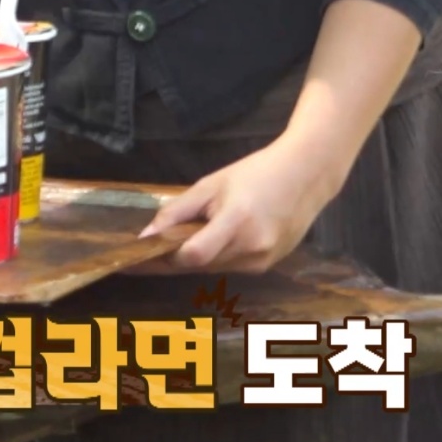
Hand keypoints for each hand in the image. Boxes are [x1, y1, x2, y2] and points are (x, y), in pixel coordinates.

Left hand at [133, 134, 349, 274]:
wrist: (307, 176)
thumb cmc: (256, 173)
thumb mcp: (210, 185)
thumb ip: (176, 212)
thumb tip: (145, 235)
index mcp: (236, 224)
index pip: (190, 256)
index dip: (160, 259)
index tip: (133, 259)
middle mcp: (252, 249)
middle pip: (198, 265)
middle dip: (171, 258)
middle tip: (147, 251)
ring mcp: (262, 262)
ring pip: (212, 268)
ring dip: (194, 258)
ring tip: (184, 237)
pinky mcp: (268, 266)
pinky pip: (229, 266)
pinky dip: (215, 256)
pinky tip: (214, 238)